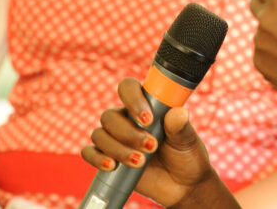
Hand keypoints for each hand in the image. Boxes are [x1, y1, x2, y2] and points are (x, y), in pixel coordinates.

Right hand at [80, 78, 216, 205]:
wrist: (184, 186)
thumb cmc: (187, 157)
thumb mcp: (187, 141)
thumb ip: (180, 127)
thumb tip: (178, 113)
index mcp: (145, 106)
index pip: (128, 88)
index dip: (132, 99)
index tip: (147, 119)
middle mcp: (126, 119)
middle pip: (110, 116)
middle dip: (128, 134)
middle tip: (151, 147)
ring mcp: (116, 139)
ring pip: (99, 135)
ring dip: (118, 149)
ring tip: (140, 162)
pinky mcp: (108, 158)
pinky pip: (89, 152)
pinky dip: (96, 158)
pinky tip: (112, 166)